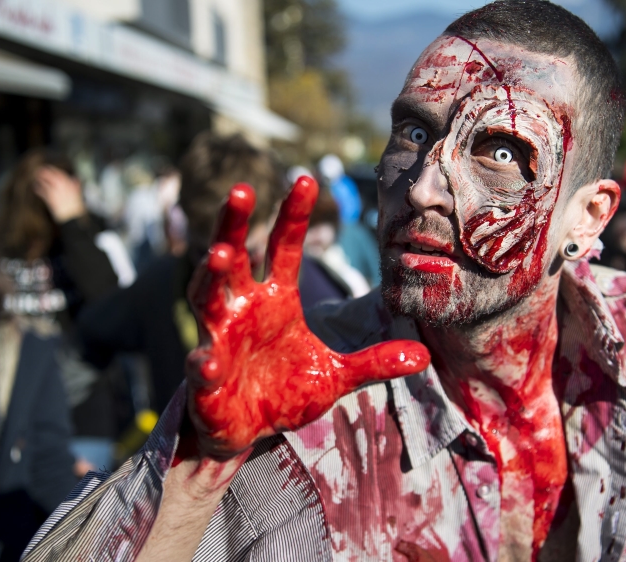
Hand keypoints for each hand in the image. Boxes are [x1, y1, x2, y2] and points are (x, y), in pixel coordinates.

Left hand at [34, 166, 85, 222]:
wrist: (72, 216)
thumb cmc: (76, 206)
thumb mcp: (78, 194)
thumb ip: (76, 185)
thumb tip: (75, 179)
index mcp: (68, 183)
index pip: (58, 172)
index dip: (52, 169)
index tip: (49, 168)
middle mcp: (60, 185)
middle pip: (49, 175)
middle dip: (44, 172)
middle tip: (39, 171)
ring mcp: (54, 191)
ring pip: (44, 182)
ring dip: (40, 179)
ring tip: (37, 178)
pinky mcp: (49, 198)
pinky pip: (42, 192)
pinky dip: (39, 189)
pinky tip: (36, 188)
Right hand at [183, 177, 429, 457]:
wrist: (248, 432)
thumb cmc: (285, 392)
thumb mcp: (336, 376)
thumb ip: (374, 363)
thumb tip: (424, 355)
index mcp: (275, 299)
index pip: (284, 248)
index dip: (293, 215)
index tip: (306, 178)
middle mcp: (243, 309)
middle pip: (234, 257)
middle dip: (233, 224)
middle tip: (241, 189)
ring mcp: (219, 339)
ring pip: (206, 297)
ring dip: (209, 275)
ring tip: (218, 255)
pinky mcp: (206, 378)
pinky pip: (201, 365)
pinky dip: (203, 362)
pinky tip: (206, 360)